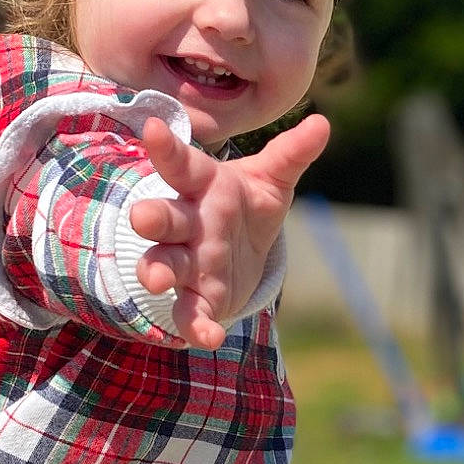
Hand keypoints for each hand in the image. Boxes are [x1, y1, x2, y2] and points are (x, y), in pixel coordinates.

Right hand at [128, 112, 329, 348]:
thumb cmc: (247, 205)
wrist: (243, 254)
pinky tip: (207, 339)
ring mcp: (189, 263)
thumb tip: (321, 124)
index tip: (155, 127)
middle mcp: (189, 224)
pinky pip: (190, 313)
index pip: (182, 164)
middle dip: (152, 218)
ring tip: (154, 281)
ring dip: (156, 272)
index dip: (168, 148)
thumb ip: (291, 155)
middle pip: (165, 218)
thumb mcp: (271, 180)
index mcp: (203, 186)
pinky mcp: (199, 298)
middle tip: (142, 217)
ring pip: (164, 264)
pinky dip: (195, 327)